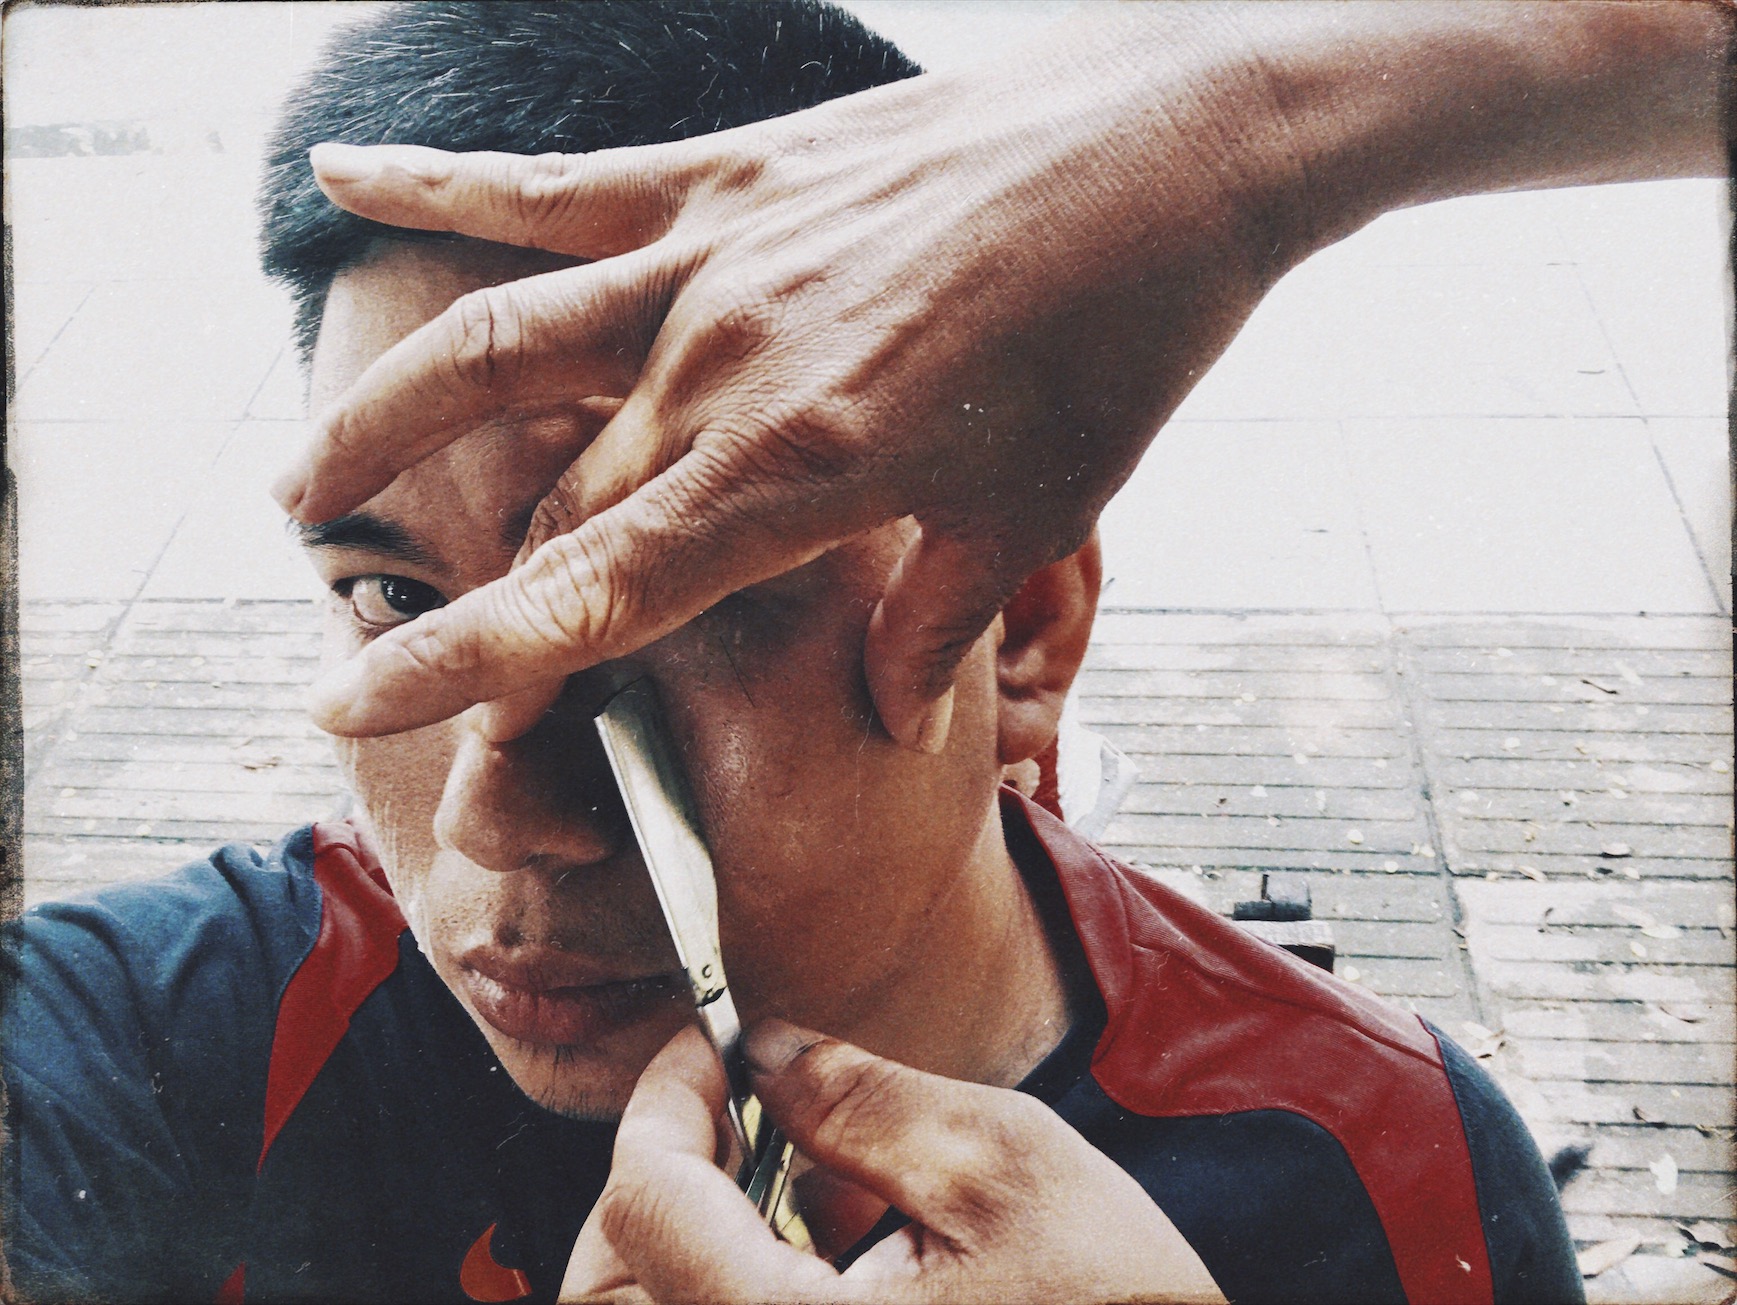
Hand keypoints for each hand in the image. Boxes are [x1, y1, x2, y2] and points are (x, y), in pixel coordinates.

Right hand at [276, 5, 1302, 747]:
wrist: (1177, 146)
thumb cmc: (1125, 336)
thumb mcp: (1040, 508)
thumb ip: (932, 623)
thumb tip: (878, 715)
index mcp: (796, 475)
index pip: (585, 596)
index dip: (456, 664)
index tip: (345, 709)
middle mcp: (723, 367)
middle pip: (548, 502)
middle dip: (471, 589)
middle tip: (407, 648)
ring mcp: (715, 257)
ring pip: (493, 347)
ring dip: (382, 419)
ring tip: (292, 481)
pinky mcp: (732, 172)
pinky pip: (556, 184)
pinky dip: (443, 183)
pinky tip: (342, 169)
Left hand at [560, 1021, 1225, 1303]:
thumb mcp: (1005, 1167)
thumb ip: (862, 1097)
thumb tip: (764, 1052)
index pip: (646, 1204)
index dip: (664, 1098)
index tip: (703, 1047)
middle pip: (609, 1288)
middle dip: (654, 1179)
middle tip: (725, 1112)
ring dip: (688, 1237)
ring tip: (792, 1184)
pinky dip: (733, 1290)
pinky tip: (824, 1253)